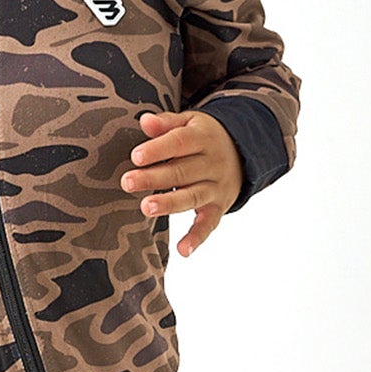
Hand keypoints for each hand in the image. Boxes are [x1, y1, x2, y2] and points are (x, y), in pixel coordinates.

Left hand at [122, 109, 242, 256]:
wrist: (243, 151)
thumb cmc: (202, 136)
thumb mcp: (189, 122)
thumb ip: (167, 123)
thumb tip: (144, 121)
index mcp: (203, 137)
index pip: (179, 142)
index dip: (158, 149)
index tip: (136, 156)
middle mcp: (212, 163)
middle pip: (182, 171)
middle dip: (154, 178)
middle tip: (127, 182)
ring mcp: (217, 187)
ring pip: (192, 196)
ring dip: (169, 204)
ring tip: (146, 208)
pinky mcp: (219, 207)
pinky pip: (209, 224)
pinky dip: (197, 238)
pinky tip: (183, 250)